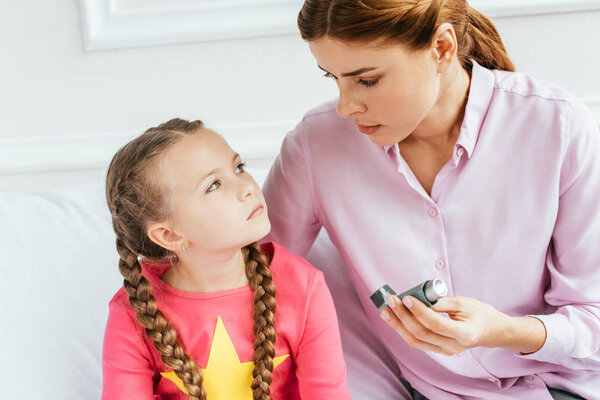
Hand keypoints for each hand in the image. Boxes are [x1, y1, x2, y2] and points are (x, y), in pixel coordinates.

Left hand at [379, 295, 545, 355]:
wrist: (491, 331)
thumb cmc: (480, 314)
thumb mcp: (464, 303)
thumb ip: (442, 302)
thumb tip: (420, 299)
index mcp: (464, 334)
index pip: (436, 324)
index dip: (419, 311)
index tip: (407, 298)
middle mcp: (453, 346)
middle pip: (422, 334)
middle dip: (403, 316)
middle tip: (391, 300)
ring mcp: (445, 351)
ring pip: (416, 341)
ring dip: (398, 325)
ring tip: (385, 310)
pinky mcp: (438, 350)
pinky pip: (418, 342)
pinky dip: (404, 330)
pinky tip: (394, 318)